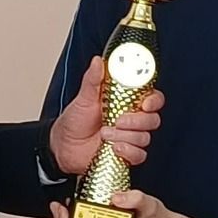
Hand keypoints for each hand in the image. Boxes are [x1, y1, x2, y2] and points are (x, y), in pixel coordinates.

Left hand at [49, 57, 163, 176]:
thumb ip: (93, 80)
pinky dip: (128, 152)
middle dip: (137, 121)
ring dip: (126, 137)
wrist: (64, 146)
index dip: (154, 101)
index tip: (145, 104)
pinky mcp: (127, 155)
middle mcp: (132, 120)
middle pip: (152, 119)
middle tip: (118, 121)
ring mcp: (130, 138)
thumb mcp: (83, 98)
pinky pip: (139, 155)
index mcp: (126, 102)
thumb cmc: (75, 120)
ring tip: (106, 134)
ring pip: (145, 137)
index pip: (152, 99)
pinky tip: (114, 148)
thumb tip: (97, 61)